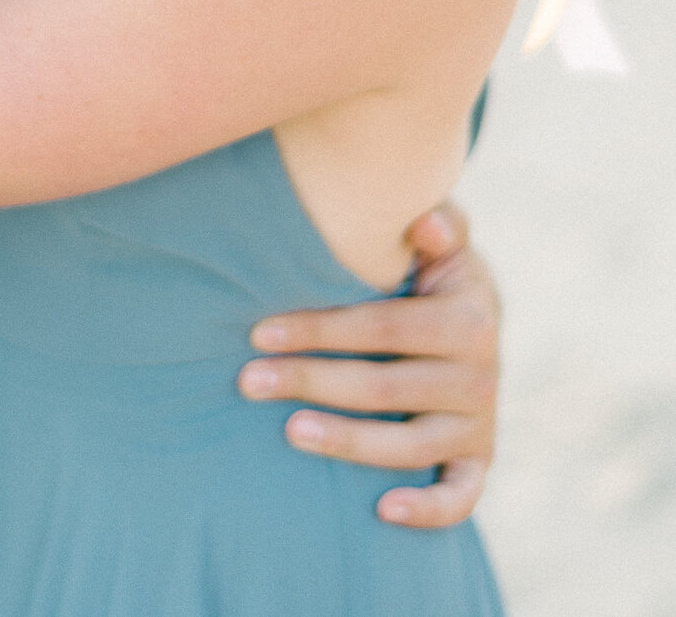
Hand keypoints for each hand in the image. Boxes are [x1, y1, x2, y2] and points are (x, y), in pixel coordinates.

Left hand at [237, 202, 497, 529]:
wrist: (476, 316)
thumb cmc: (434, 270)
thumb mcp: (443, 240)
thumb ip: (439, 223)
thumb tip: (421, 219)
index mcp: (470, 317)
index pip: (381, 328)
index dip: (318, 331)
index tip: (259, 332)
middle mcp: (482, 376)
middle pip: (383, 388)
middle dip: (310, 382)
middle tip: (249, 381)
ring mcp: (480, 424)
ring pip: (409, 447)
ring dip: (346, 442)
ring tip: (289, 430)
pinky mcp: (478, 461)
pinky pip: (461, 497)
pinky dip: (428, 510)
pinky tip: (381, 509)